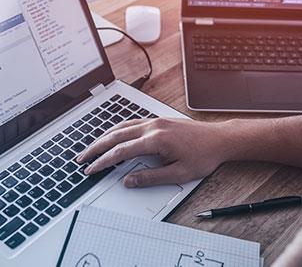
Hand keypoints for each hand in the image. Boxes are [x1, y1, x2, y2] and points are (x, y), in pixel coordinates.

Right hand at [76, 118, 234, 187]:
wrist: (220, 139)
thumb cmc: (204, 156)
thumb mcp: (178, 173)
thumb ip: (151, 178)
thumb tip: (128, 181)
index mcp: (156, 139)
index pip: (121, 151)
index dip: (103, 162)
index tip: (91, 169)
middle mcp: (153, 126)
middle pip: (115, 135)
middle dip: (96, 148)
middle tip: (81, 159)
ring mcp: (155, 121)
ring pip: (122, 126)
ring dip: (104, 137)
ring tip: (91, 148)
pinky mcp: (159, 120)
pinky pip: (132, 122)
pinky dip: (117, 129)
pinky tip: (112, 135)